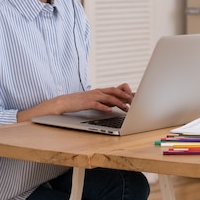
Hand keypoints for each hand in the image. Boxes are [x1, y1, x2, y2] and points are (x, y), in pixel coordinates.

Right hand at [16, 83, 134, 121]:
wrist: (63, 102)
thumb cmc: (79, 102)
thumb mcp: (94, 100)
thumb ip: (104, 101)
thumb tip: (116, 105)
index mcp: (100, 91)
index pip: (116, 88)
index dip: (126, 92)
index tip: (135, 97)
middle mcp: (97, 92)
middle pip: (114, 91)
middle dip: (125, 96)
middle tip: (134, 102)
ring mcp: (92, 96)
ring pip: (108, 97)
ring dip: (118, 103)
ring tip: (126, 108)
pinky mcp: (86, 103)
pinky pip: (96, 104)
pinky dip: (104, 107)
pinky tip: (110, 110)